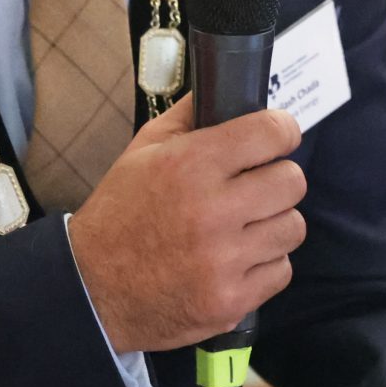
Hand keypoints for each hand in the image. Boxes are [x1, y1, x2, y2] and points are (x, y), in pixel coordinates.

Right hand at [71, 96, 306, 352]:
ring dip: (273, 224)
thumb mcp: (142, 151)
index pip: (271, 133)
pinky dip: (264, 265)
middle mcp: (212, 211)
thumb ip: (189, 115)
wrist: (92, 290)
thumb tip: (227, 86)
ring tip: (245, 226)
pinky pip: (281, 271)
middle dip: (277, 179)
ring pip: (292, 228)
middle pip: (292, 182)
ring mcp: (224, 261)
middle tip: (256, 186)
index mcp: (190, 166)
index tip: (276, 137)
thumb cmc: (120, 214)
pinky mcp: (231, 301)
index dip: (281, 131)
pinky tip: (236, 260)